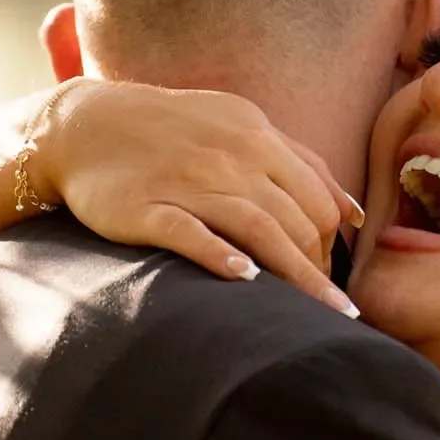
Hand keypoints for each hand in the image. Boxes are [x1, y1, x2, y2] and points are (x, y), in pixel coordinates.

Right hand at [37, 80, 365, 313]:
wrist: (85, 125)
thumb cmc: (174, 132)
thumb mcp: (241, 127)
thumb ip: (300, 164)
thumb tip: (354, 214)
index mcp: (255, 136)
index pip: (314, 197)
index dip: (329, 242)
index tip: (329, 277)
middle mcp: (227, 155)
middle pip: (293, 217)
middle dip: (318, 266)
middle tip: (325, 308)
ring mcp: (185, 180)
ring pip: (256, 227)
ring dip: (294, 272)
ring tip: (318, 314)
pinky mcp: (145, 206)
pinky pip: (189, 232)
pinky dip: (220, 255)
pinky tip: (245, 280)